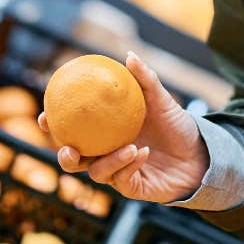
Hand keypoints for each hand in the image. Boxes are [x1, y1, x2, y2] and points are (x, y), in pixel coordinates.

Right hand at [37, 51, 209, 202]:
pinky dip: (130, 165)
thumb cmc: (176, 124)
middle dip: (64, 155)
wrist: (200, 152)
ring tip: (128, 146)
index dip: (53, 125)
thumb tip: (129, 55)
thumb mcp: (161, 99)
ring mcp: (118, 172)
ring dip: (109, 160)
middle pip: (74, 159)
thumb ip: (144, 79)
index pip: (73, 129)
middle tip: (68, 147)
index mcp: (106, 131)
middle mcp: (107, 153)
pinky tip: (143, 151)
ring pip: (97, 173)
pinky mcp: (133, 188)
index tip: (43, 114)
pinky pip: (123, 180)